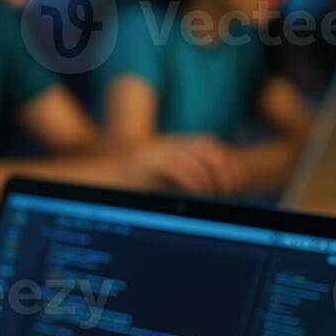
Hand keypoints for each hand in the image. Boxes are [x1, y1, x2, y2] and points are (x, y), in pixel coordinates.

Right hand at [127, 136, 241, 196]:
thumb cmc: (130, 184)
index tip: (235, 181)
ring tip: (213, 193)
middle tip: (230, 189)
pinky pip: (179, 168)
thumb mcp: (161, 177)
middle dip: (224, 167)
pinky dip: (194, 181)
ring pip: (195, 157)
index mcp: (170, 144)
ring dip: (210, 177)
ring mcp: (156, 151)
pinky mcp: (148, 163)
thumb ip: (181, 175)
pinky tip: (198, 193)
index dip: (225, 159)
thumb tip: (209, 188)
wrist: (100, 180)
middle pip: (206, 146)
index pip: (207, 142)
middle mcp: (165, 144)